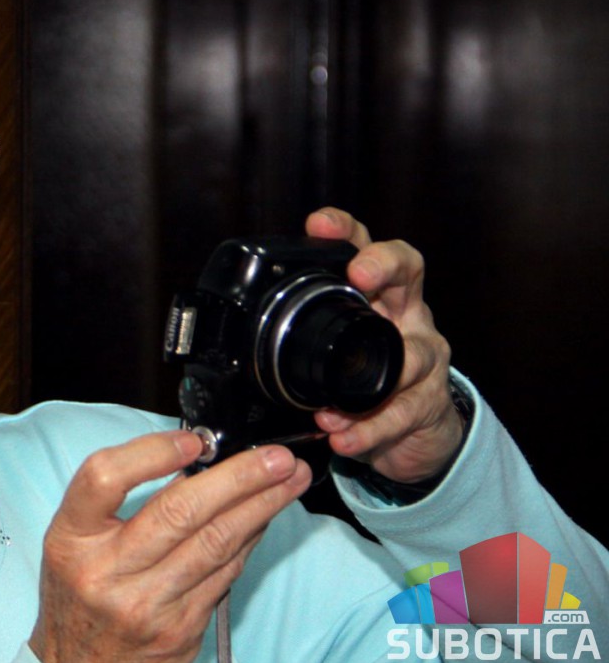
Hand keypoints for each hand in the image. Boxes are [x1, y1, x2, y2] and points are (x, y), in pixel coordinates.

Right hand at [29, 431, 310, 662]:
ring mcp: (146, 604)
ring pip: (215, 543)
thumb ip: (117, 501)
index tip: (193, 441)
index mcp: (72, 538)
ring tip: (289, 479)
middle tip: (276, 456)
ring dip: (261, 506)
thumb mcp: (76, 541)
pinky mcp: (180, 629)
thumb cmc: (80, 591)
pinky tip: (266, 517)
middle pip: (179, 511)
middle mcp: (106, 572)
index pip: (105, 478)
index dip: (152, 452)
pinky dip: (250, 539)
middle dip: (238, 477)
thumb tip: (194, 459)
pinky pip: (225, 573)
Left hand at [305, 207, 464, 483]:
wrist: (416, 432)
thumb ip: (300, 336)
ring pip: (411, 356)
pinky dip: (370, 429)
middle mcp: (406, 316)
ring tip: (329, 411)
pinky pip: (401, 414)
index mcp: (378, 297)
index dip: (346, 230)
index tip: (320, 224)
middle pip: (408, 271)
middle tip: (359, 274)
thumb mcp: (335, 349)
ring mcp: (425, 357)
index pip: (366, 248)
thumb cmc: (368, 379)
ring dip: (368, 385)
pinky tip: (344, 438)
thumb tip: (234, 337)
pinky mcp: (428, 403)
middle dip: (383, 264)